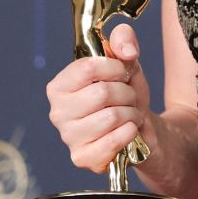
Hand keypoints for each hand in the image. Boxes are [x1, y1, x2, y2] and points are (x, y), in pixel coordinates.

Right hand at [46, 23, 153, 173]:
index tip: (122, 73)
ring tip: (128, 114)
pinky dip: (130, 132)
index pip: (88, 67)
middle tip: (128, 98)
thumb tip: (127, 51)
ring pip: (111, 116)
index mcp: (60, 86)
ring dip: (131, 113)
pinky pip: (114, 140)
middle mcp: (57, 112)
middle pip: (102, 93)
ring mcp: (68, 137)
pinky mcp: (82, 158)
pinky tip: (127, 131)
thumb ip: (123, 40)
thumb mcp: (126, 61)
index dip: (115, 67)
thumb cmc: (126, 92)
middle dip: (127, 93)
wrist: (140, 126)